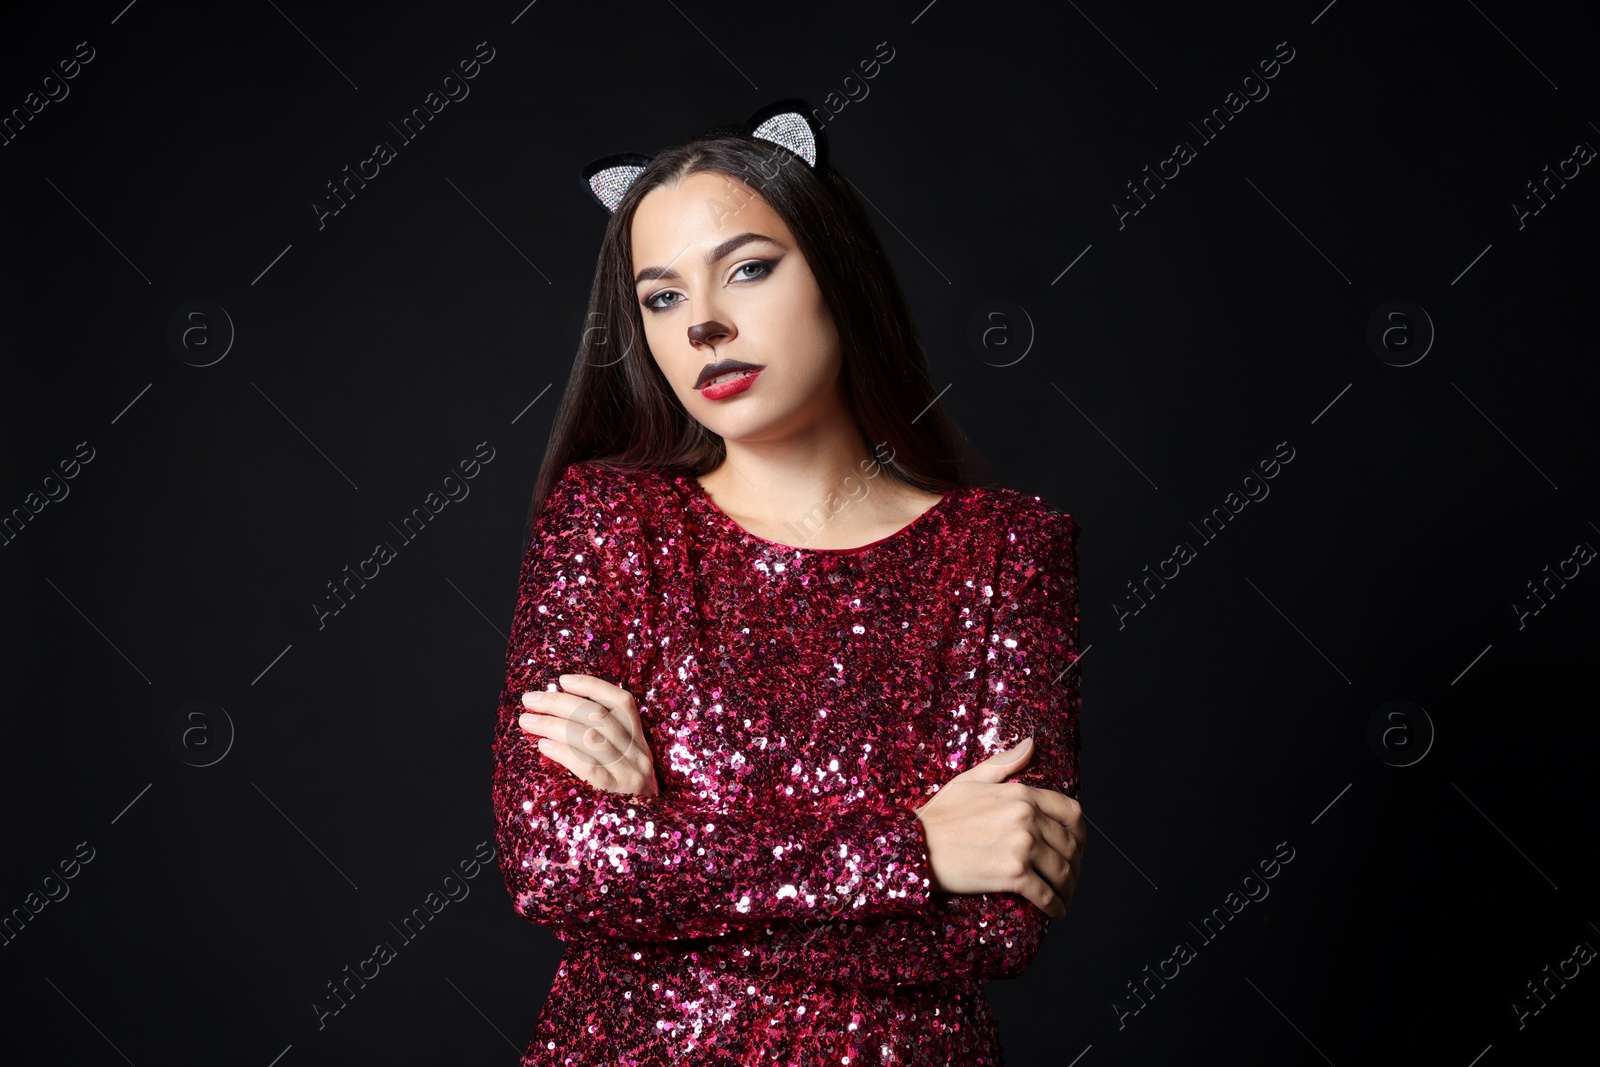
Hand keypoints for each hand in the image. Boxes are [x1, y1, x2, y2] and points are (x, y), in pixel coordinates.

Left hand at [519, 674, 660, 796]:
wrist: (650, 848)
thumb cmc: (629, 808)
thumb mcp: (628, 773)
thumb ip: (608, 749)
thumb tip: (562, 723)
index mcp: (642, 746)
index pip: (623, 702)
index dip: (592, 685)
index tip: (562, 679)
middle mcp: (638, 756)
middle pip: (598, 715)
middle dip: (559, 702)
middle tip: (529, 699)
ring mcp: (629, 775)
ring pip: (590, 737)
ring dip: (552, 723)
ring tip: (527, 721)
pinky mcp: (615, 796)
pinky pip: (587, 766)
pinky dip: (563, 751)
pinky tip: (543, 745)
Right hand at [913, 737, 1085, 918]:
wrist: (912, 844)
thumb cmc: (939, 814)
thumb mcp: (970, 780)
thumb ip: (1005, 763)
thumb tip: (1032, 743)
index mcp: (1021, 795)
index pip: (1071, 812)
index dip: (1080, 832)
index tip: (1077, 846)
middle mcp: (1027, 818)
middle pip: (1071, 845)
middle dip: (1076, 865)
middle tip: (1070, 878)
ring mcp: (1021, 846)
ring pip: (1063, 871)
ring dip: (1069, 888)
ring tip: (1064, 897)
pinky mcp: (1012, 875)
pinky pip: (1046, 894)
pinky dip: (1056, 906)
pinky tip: (1056, 911)